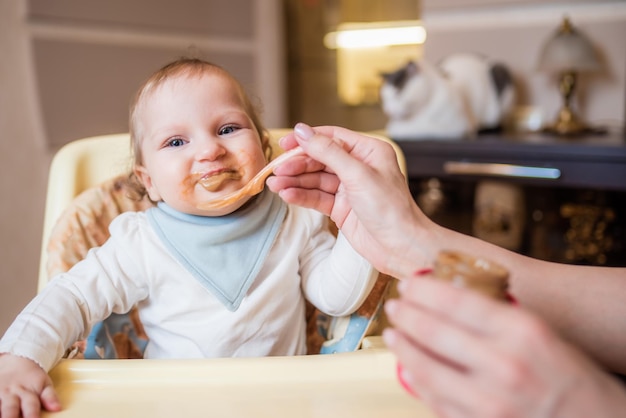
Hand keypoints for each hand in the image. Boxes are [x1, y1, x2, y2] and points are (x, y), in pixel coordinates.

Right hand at [0, 354, 60, 417]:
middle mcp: (12, 393)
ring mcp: (0, 393)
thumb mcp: (44, 384)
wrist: (17, 360)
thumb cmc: (32, 377)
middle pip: (10, 407)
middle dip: (10, 417)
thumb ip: (50, 397)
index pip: (31, 405)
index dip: (31, 414)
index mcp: (28, 392)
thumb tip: (57, 408)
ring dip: (0, 413)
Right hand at [267, 123, 436, 276]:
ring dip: (295, 181)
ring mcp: (349, 189)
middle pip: (320, 159)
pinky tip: (286, 195)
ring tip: (275, 184)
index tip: (285, 143)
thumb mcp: (358, 175)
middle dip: (298, 164)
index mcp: (369, 152)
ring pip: (315, 180)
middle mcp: (358, 167)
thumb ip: (328, 152)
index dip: (307, 139)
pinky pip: (317, 197)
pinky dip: (301, 196)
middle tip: (278, 170)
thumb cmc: (391, 209)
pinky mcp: (341, 208)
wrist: (401, 247)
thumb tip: (303, 132)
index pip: (332, 138)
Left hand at [382, 277, 625, 417]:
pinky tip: (408, 369)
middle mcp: (504, 365)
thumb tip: (446, 300)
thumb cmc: (568, 373)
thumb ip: (495, 317)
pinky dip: (417, 382)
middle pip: (434, 332)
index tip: (409, 283)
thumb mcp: (538, 332)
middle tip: (395, 306)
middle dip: (406, 316)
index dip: (424, 290)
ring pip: (427, 370)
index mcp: (521, 332)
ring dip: (403, 348)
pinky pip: (437, 401)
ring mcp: (491, 401)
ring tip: (394, 334)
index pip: (456, 302)